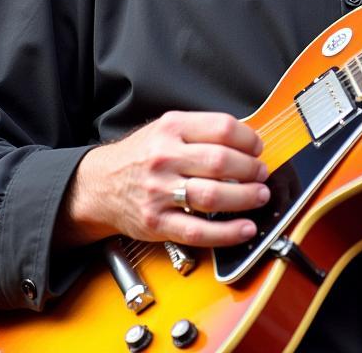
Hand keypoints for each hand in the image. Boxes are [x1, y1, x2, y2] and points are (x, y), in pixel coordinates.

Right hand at [55, 111, 269, 248]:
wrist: (100, 185)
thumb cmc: (140, 156)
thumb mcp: (166, 129)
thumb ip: (202, 132)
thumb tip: (247, 142)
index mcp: (171, 128)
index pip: (222, 128)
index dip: (249, 139)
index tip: (258, 148)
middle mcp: (165, 157)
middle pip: (221, 161)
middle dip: (251, 169)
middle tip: (261, 174)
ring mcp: (160, 192)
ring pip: (213, 195)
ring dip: (245, 198)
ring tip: (259, 196)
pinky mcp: (157, 222)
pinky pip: (198, 231)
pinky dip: (227, 233)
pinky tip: (244, 229)